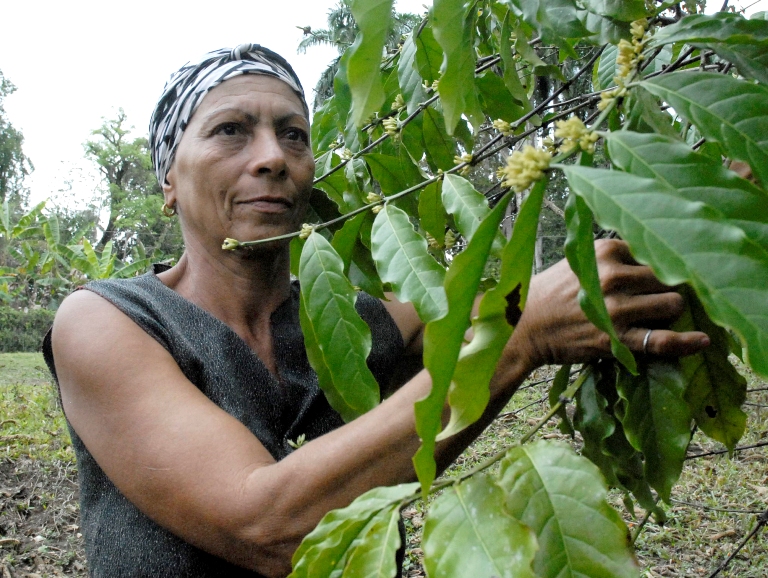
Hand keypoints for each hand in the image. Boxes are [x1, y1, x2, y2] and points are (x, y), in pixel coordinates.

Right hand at [508, 239, 709, 370]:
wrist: (523, 326)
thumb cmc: (552, 292)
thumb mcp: (578, 258)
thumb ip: (613, 254)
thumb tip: (653, 251)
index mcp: (604, 251)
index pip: (654, 250)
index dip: (657, 263)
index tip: (656, 272)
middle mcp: (612, 276)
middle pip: (669, 276)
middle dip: (667, 286)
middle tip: (655, 296)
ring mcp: (615, 308)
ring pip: (672, 304)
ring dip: (670, 311)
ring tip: (657, 315)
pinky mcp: (616, 339)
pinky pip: (662, 340)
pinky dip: (686, 342)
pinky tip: (702, 340)